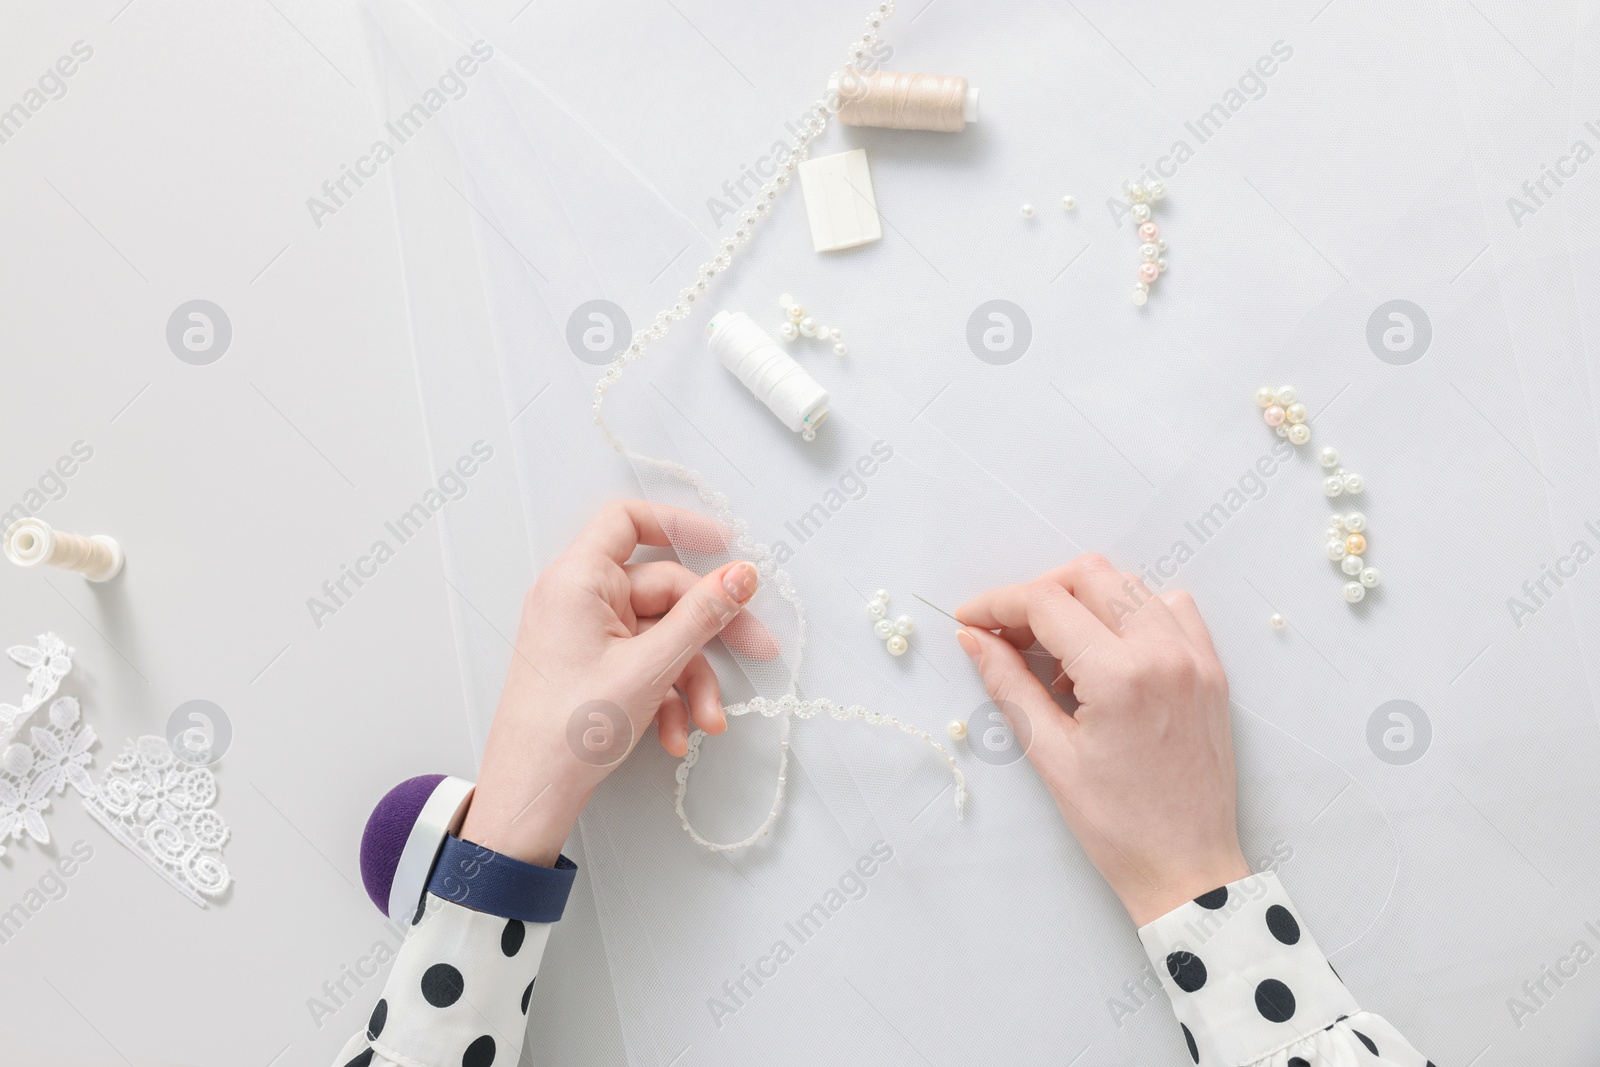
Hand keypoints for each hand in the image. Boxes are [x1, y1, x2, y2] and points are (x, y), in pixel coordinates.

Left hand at [458, 500, 773, 866]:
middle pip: (662, 591)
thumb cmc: (566, 730)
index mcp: (577, 581)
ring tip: (706, 720)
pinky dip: (668, 695)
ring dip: (691, 677)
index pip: (628, 521)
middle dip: (709, 633)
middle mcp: (577, 599)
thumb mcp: (650, 668)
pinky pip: (644, 663)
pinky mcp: (592, 666)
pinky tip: (677, 733)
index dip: (679, 525)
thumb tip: (739, 576)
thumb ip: (702, 616)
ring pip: (659, 636)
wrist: (530, 795)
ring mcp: (584, 634)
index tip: (723, 547)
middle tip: (757, 651)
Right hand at [955, 554, 1248, 925]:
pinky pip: (1171, 609)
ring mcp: (1195, 659)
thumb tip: (974, 638)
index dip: (998, 603)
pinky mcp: (1211, 671)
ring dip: (1084, 600)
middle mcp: (1164, 653)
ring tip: (1057, 654)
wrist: (1188, 870)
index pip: (1047, 603)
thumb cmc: (1118, 827)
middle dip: (1038, 593)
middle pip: (1090, 575)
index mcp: (1120, 676)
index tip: (971, 619)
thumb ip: (1009, 684)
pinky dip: (1133, 612)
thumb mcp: (1050, 755)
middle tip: (1007, 633)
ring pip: (1130, 585)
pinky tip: (1109, 653)